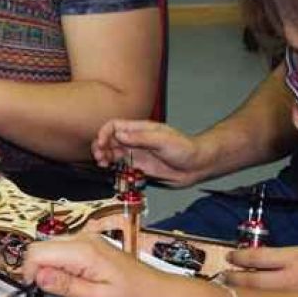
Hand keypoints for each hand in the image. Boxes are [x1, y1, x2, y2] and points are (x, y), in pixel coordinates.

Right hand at [20, 235, 171, 296]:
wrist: (162, 294)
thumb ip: (66, 286)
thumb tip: (39, 276)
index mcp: (84, 251)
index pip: (37, 252)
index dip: (30, 273)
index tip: (37, 291)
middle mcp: (84, 240)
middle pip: (42, 247)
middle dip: (39, 271)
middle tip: (53, 294)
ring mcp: (88, 241)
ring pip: (51, 249)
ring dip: (50, 269)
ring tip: (67, 290)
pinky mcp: (91, 246)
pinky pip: (64, 251)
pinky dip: (61, 266)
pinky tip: (75, 282)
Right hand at [91, 119, 210, 185]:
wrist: (198, 166)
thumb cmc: (185, 149)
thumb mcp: (163, 140)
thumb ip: (140, 137)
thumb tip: (118, 134)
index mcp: (140, 129)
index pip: (114, 126)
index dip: (104, 133)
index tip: (102, 144)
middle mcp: (135, 140)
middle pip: (110, 139)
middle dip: (101, 146)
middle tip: (99, 156)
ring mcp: (137, 154)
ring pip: (113, 153)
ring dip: (104, 157)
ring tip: (102, 164)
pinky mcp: (139, 167)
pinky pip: (121, 165)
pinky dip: (112, 167)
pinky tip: (111, 170)